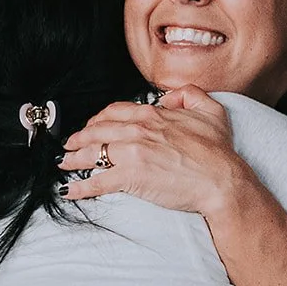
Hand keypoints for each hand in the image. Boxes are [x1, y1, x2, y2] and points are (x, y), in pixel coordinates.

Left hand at [59, 85, 242, 214]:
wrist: (222, 181)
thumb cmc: (219, 152)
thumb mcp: (212, 111)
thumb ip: (189, 94)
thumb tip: (168, 97)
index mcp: (153, 115)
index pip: (114, 112)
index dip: (99, 120)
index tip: (92, 126)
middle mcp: (137, 131)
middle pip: (97, 131)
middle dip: (79, 138)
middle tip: (70, 145)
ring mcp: (131, 154)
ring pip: (92, 153)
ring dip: (73, 159)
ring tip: (64, 164)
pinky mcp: (130, 178)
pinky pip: (97, 181)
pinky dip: (80, 187)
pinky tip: (70, 190)